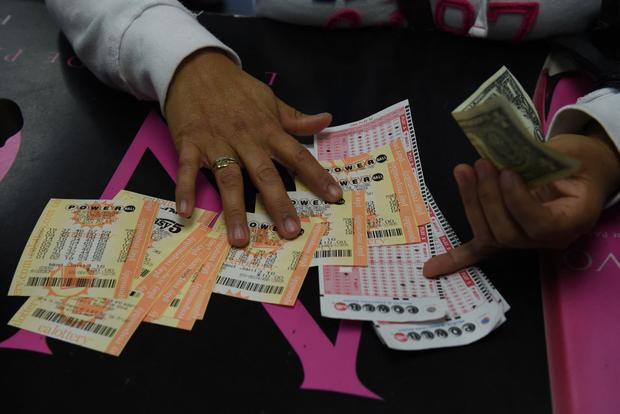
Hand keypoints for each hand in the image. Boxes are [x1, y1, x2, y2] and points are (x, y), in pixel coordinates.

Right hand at [164, 48, 342, 246]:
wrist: (196, 68)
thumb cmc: (236, 88)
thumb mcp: (270, 99)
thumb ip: (296, 117)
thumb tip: (326, 120)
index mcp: (268, 130)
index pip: (298, 155)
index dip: (317, 176)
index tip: (334, 197)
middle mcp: (246, 140)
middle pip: (265, 175)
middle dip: (279, 204)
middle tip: (290, 232)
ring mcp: (217, 143)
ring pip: (229, 180)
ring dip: (234, 210)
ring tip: (240, 238)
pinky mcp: (190, 144)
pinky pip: (188, 170)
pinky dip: (185, 190)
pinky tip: (186, 213)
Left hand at [423, 126, 619, 277]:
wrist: (583, 171)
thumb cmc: (577, 161)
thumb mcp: (568, 154)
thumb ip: (540, 158)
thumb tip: (500, 153)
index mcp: (571, 221)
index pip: (539, 224)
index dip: (517, 201)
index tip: (507, 173)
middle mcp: (547, 240)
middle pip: (507, 233)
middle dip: (488, 198)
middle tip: (481, 165)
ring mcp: (524, 242)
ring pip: (489, 235)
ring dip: (471, 202)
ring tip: (463, 170)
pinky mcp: (504, 236)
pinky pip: (479, 251)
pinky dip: (454, 258)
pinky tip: (431, 269)